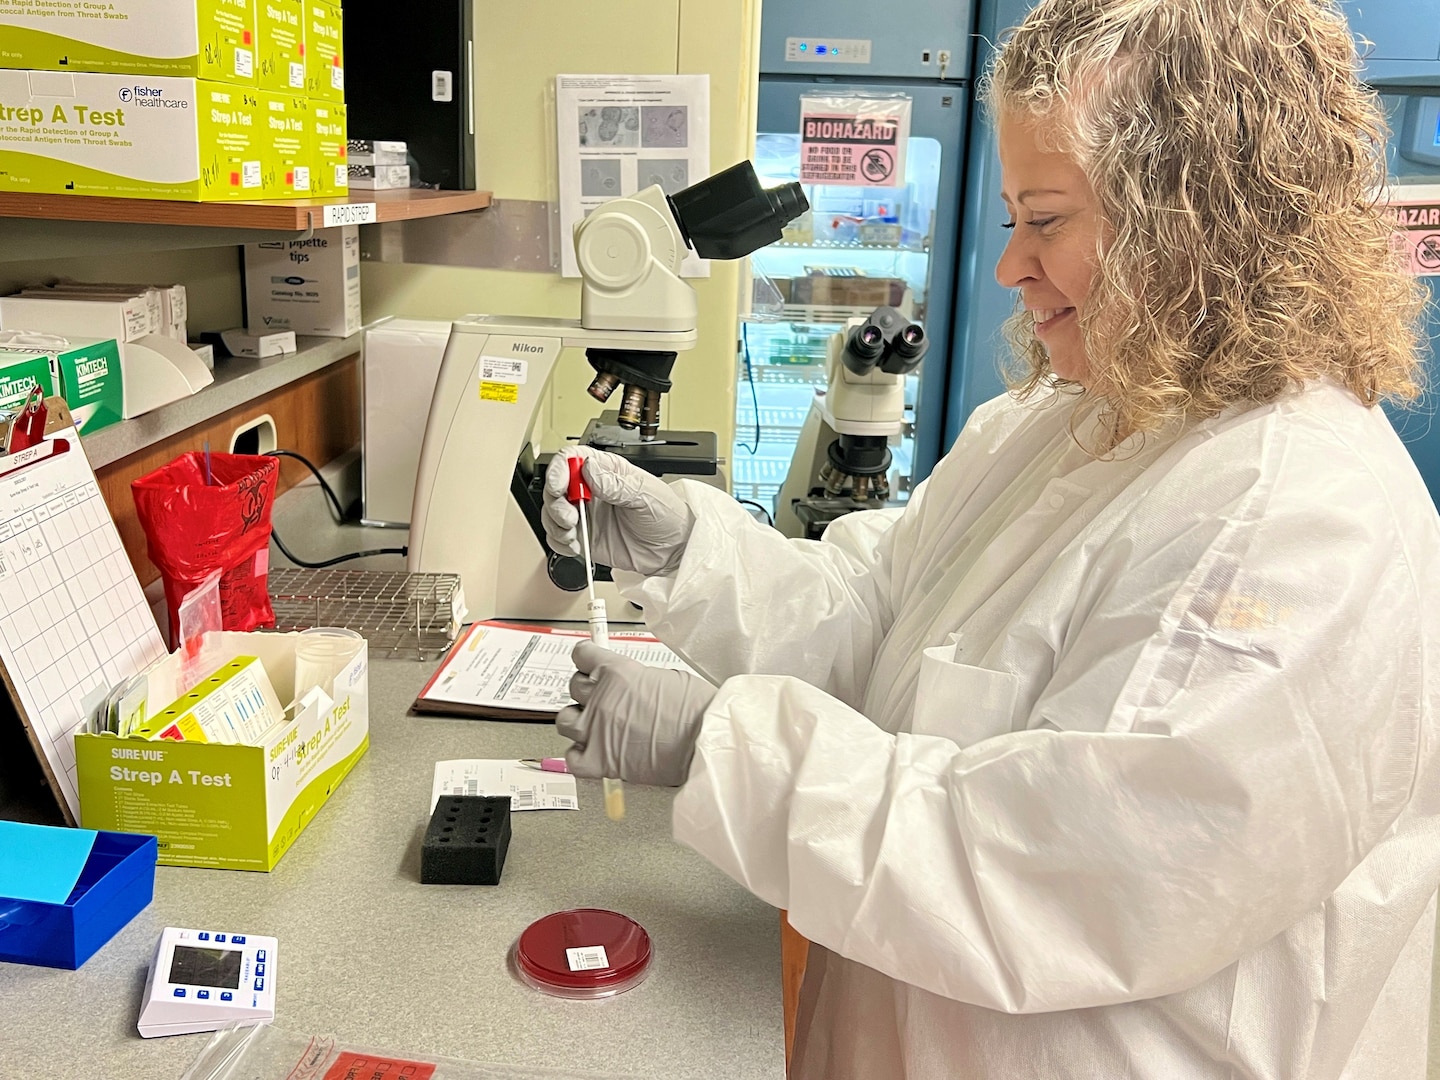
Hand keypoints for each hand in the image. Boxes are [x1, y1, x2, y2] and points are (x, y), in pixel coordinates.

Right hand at [542, 447, 693, 574]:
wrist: (674, 550)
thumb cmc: (667, 515)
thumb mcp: (645, 495)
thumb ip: (616, 484)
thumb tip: (589, 470)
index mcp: (607, 470)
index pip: (572, 458)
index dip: (559, 468)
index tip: (559, 485)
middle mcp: (592, 490)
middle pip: (556, 486)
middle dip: (556, 502)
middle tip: (570, 517)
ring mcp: (587, 515)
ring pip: (553, 513)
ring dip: (555, 524)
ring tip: (573, 532)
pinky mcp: (585, 537)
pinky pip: (559, 538)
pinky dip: (560, 542)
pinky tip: (575, 545)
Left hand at [557, 642, 715, 785]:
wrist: (705, 743)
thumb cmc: (696, 710)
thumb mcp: (667, 676)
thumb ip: (637, 678)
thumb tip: (629, 684)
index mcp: (618, 672)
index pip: (582, 656)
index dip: (587, 659)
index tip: (589, 662)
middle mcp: (602, 699)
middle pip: (574, 686)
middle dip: (588, 690)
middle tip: (602, 697)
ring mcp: (597, 731)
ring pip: (565, 720)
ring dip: (578, 720)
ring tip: (594, 724)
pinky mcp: (600, 761)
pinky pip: (572, 758)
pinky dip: (579, 756)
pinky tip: (592, 751)